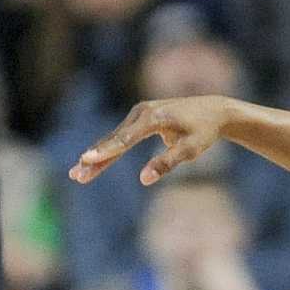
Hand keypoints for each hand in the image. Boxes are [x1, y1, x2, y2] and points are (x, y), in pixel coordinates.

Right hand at [70, 95, 231, 187]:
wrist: (213, 110)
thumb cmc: (204, 131)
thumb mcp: (191, 150)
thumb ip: (167, 163)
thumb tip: (144, 179)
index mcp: (154, 118)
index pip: (125, 139)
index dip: (106, 152)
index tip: (87, 159)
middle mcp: (142, 111)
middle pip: (114, 139)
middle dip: (95, 159)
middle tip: (76, 175)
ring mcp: (139, 112)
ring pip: (113, 138)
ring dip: (97, 156)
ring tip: (77, 174)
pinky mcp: (139, 117)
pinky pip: (120, 136)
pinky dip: (107, 149)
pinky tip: (92, 162)